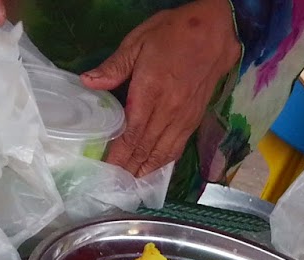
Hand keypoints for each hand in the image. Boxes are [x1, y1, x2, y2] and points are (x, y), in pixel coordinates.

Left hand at [82, 0, 240, 176]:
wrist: (215, 32)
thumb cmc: (174, 32)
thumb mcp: (138, 41)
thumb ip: (114, 66)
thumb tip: (88, 82)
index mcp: (151, 91)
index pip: (131, 133)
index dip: (119, 154)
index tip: (107, 169)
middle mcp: (168, 111)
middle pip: (146, 148)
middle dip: (130, 168)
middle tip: (116, 185)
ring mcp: (184, 117)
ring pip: (163, 152)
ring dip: (147, 169)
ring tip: (133, 183)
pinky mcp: (195, 119)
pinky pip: (178, 146)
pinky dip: (165, 160)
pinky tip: (155, 167)